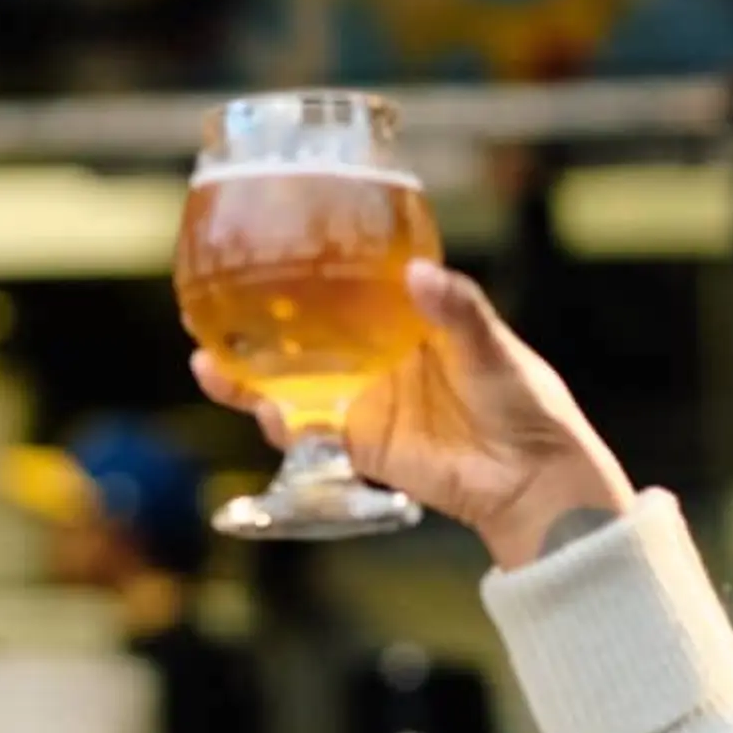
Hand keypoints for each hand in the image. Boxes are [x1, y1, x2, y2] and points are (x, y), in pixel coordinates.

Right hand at [192, 262, 633, 568]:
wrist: (533, 479)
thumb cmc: (525, 403)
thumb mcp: (493, 347)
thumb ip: (456, 310)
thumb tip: (418, 273)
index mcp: (402, 320)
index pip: (340, 289)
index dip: (297, 275)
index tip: (255, 253)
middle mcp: (371, 358)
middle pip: (297, 338)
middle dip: (246, 328)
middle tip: (198, 311)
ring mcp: (360, 402)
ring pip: (287, 386)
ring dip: (244, 379)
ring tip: (208, 365)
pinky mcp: (358, 445)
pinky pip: (306, 434)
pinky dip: (277, 424)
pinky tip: (259, 410)